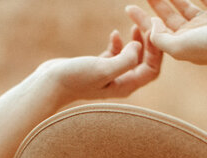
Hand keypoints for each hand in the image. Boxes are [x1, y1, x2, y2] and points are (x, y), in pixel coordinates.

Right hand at [35, 25, 162, 108]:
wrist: (50, 84)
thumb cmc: (75, 79)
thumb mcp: (102, 69)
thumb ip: (124, 60)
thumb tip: (138, 47)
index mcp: (126, 86)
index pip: (152, 69)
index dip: (156, 50)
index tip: (152, 29)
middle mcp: (122, 83)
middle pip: (144, 62)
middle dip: (148, 42)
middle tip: (146, 21)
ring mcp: (111, 76)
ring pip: (132, 57)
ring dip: (136, 40)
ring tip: (134, 23)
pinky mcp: (100, 68)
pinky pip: (117, 54)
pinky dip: (119, 43)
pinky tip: (115, 33)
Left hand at [126, 0, 206, 67]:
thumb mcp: (179, 47)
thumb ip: (160, 39)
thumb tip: (152, 24)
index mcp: (181, 46)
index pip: (157, 32)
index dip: (142, 20)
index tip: (128, 8)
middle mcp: (193, 35)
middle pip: (169, 17)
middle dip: (155, 3)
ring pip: (184, 4)